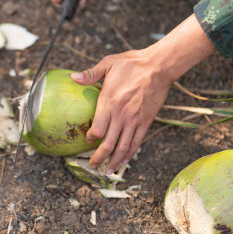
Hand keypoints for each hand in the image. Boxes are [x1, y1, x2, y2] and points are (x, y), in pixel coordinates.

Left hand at [71, 14, 217, 171]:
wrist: (159, 66)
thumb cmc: (132, 63)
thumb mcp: (109, 63)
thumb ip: (91, 74)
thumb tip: (73, 77)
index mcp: (109, 100)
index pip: (98, 128)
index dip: (91, 137)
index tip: (88, 139)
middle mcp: (121, 114)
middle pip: (109, 142)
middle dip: (99, 156)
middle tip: (92, 164)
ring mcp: (135, 119)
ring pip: (123, 146)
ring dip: (114, 160)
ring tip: (108, 170)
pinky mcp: (146, 121)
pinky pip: (137, 141)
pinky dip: (130, 153)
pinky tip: (124, 161)